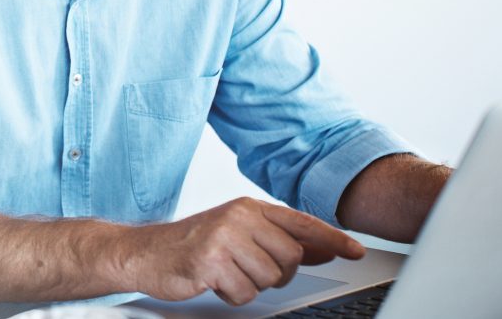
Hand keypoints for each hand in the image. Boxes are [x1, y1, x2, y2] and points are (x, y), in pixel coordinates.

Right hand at [118, 198, 364, 305]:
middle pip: (290, 258)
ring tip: (225, 272)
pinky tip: (213, 280)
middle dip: (274, 273)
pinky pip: (244, 293)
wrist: (145, 252)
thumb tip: (321, 249)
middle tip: (245, 267)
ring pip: (270, 278)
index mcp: (248, 207)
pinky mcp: (211, 261)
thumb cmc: (192, 244)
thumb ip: (277, 240)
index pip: (301, 222)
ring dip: (249, 284)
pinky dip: (230, 295)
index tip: (356, 251)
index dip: (333, 239)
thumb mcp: (237, 233)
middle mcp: (239, 217)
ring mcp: (224, 237)